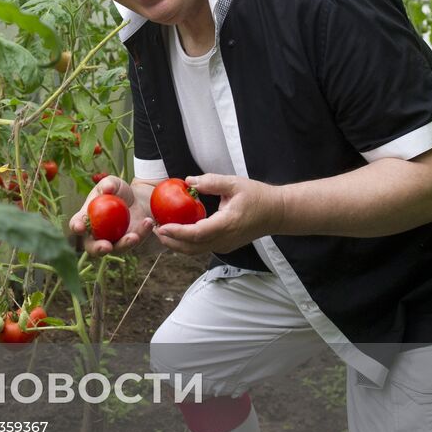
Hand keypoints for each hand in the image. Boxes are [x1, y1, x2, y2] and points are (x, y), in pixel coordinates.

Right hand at [69, 175, 154, 256]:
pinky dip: (142, 234)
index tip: (80, 228)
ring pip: (116, 249)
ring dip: (125, 244)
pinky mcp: (129, 244)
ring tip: (135, 235)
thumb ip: (109, 183)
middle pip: (92, 247)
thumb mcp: (114, 183)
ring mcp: (113, 241)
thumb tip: (108, 189)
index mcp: (86, 218)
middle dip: (98, 249)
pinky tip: (148, 222)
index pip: (77, 224)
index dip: (76, 226)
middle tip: (106, 246)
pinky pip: (135, 242)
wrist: (137, 200)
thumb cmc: (118, 191)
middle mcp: (96, 235)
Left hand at [153, 173, 284, 255]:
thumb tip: (189, 181)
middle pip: (192, 247)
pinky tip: (177, 232)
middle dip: (171, 241)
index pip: (197, 233)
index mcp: (227, 224)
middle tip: (154, 230)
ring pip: (196, 250)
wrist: (277, 213)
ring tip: (161, 232)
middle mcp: (224, 239)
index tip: (162, 227)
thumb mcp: (235, 183)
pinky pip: (202, 248)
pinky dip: (187, 243)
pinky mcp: (225, 245)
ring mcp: (225, 245)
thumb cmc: (257, 196)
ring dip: (177, 244)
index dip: (177, 232)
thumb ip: (212, 182)